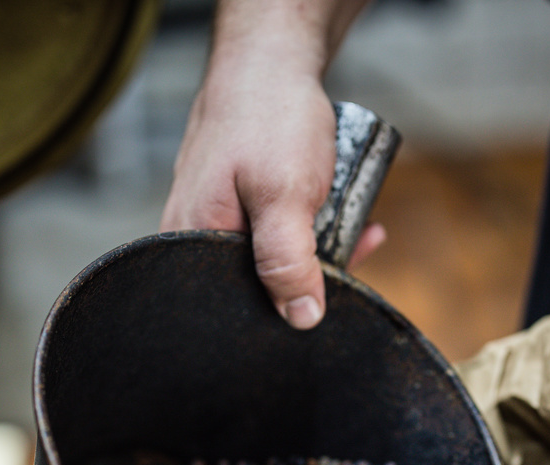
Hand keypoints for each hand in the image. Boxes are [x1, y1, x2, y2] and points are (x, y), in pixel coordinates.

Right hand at [158, 0, 380, 329]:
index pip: (235, 305)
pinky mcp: (241, 204)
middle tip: (354, 249)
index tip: (331, 290)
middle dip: (311, 275)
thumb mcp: (283, 197)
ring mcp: (219, 219)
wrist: (271, 60)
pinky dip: (315, 229)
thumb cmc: (266, 118)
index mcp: (191, 244)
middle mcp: (196, 238)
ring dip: (321, 249)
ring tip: (357, 229)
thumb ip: (288, 261)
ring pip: (275, 258)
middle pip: (257, 285)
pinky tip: (347, 218)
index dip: (284, 306)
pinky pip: (280, 233)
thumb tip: (302, 319)